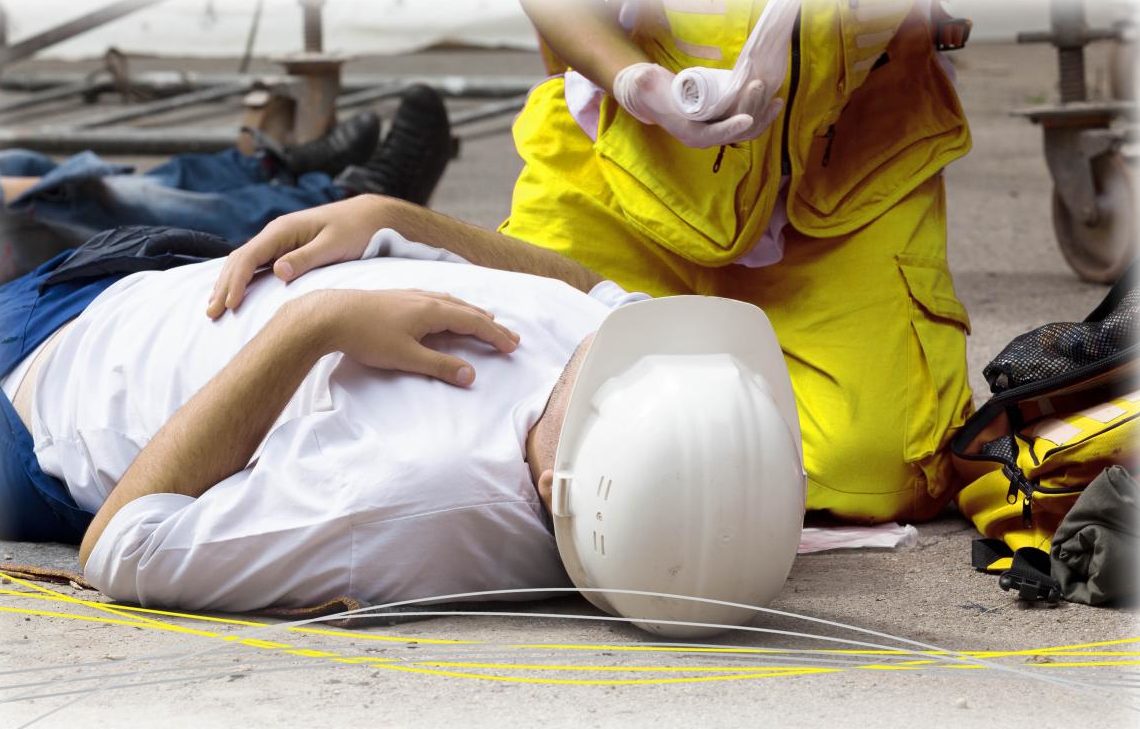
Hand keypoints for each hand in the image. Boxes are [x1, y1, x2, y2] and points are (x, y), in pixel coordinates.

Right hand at [207, 195, 390, 318]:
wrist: (370, 217)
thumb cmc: (356, 231)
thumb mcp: (334, 245)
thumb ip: (306, 258)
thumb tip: (278, 271)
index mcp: (283, 230)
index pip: (249, 257)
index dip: (236, 282)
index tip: (229, 306)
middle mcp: (275, 234)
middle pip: (239, 261)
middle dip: (223, 287)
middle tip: (210, 314)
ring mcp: (279, 241)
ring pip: (244, 263)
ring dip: (227, 284)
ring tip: (214, 309)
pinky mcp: (286, 249)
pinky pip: (256, 266)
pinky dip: (242, 280)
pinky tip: (235, 295)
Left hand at [310, 288, 520, 386]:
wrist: (330, 315)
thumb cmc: (366, 336)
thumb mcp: (406, 357)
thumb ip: (440, 366)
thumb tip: (471, 375)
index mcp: (433, 311)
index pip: (474, 323)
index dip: (495, 335)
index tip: (512, 346)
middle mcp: (426, 299)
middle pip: (467, 310)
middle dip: (489, 324)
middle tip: (509, 335)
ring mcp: (411, 296)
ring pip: (451, 302)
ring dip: (471, 312)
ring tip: (484, 318)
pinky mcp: (397, 298)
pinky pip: (435, 299)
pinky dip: (451, 305)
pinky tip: (444, 307)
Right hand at [612, 63, 777, 147]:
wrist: (659, 98)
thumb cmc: (654, 92)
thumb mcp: (647, 86)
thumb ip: (645, 83)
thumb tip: (645, 80)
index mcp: (689, 134)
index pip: (713, 135)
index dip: (730, 128)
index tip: (747, 118)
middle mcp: (707, 137)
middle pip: (736, 132)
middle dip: (751, 110)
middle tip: (758, 85)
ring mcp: (720, 131)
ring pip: (748, 131)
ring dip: (764, 115)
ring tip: (775, 97)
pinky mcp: (728, 122)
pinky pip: (751, 125)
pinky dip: (764, 115)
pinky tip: (774, 102)